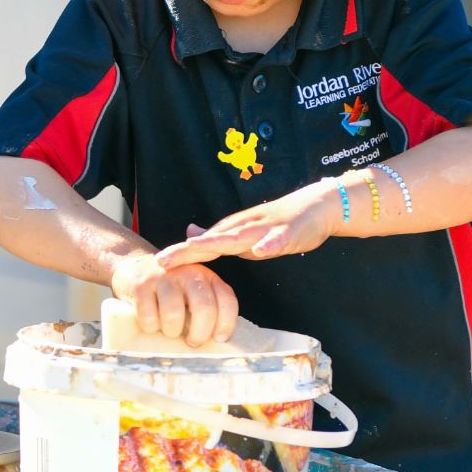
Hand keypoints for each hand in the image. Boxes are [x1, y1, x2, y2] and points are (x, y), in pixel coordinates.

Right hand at [108, 252, 237, 347]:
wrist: (133, 269)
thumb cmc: (169, 292)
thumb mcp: (193, 294)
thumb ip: (208, 309)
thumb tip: (218, 341)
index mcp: (206, 277)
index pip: (227, 300)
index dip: (226, 324)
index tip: (219, 339)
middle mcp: (188, 273)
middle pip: (204, 307)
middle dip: (199, 333)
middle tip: (192, 342)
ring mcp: (163, 277)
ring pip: (174, 314)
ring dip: (172, 331)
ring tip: (169, 331)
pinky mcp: (140, 285)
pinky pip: (149, 317)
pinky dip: (150, 328)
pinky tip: (150, 324)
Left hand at [152, 181, 345, 267]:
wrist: (317, 206)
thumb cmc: (278, 223)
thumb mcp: (244, 233)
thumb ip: (218, 238)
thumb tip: (190, 236)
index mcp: (233, 233)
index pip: (201, 246)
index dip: (179, 254)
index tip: (155, 264)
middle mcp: (244, 228)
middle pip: (212, 241)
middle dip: (187, 251)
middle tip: (162, 260)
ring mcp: (266, 228)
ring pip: (240, 236)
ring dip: (219, 243)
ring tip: (197, 249)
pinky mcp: (289, 231)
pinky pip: (278, 239)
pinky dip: (270, 244)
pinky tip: (261, 250)